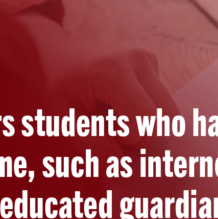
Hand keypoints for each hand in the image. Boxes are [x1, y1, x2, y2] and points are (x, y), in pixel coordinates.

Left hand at [18, 12, 178, 147]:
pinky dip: (142, 113)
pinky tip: (115, 105)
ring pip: (167, 113)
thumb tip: (121, 164)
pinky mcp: (150, 64)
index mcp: (113, 71)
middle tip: (107, 127)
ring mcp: (147, 59)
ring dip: (142, 125)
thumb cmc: (49, 88)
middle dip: (140, 134)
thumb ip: (89, 147)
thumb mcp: (58, 122)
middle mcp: (137, 59)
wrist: (49, 54)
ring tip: (109, 115)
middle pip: (166, 118)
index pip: (146, 124)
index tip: (101, 131)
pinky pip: (160, 103)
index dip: (127, 140)